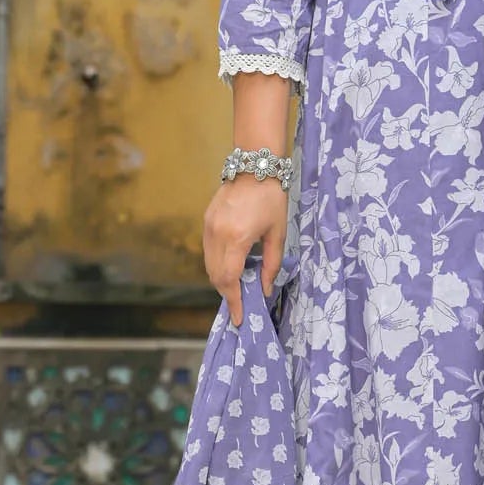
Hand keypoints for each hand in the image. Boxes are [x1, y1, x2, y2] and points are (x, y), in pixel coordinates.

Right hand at [202, 177, 287, 324]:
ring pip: (208, 265)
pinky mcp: (206, 221)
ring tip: (237, 289)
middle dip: (227, 293)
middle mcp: (217, 235)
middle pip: (215, 276)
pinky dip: (217, 265)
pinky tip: (231, 268)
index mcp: (237, 238)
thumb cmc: (272, 198)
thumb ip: (271, 264)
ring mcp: (208, 227)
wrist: (255, 166)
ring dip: (221, 280)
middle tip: (241, 305)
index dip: (234, 301)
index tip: (239, 318)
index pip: (230, 279)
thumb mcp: (277, 233)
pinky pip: (208, 251)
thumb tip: (264, 289)